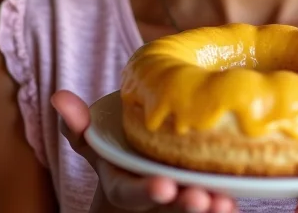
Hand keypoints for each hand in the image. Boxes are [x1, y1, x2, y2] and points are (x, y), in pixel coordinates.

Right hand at [51, 90, 239, 212]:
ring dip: (211, 207)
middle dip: (185, 205)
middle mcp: (153, 200)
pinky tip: (238, 199)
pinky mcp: (201, 201)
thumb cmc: (118, 155)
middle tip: (202, 199)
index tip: (164, 187)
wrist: (137, 182)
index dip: (147, 192)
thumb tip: (58, 96)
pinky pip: (214, 206)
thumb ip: (78, 125)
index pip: (133, 193)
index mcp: (124, 186)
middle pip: (169, 208)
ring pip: (194, 210)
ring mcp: (176, 204)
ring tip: (225, 203)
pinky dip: (226, 206)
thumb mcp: (95, 144)